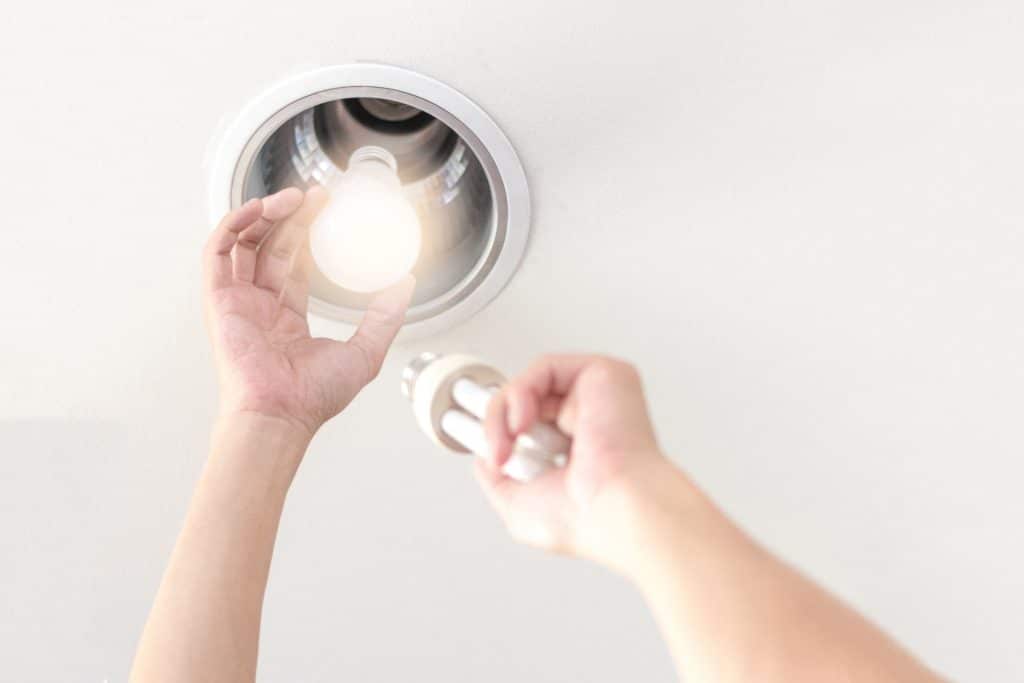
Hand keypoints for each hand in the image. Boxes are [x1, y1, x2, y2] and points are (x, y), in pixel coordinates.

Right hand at [202, 187, 413, 438]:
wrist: (281, 414)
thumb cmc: (313, 397)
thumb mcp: (365, 352)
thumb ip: (385, 317)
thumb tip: (405, 284)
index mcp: (286, 318)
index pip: (293, 263)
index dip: (307, 233)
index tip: (327, 209)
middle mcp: (259, 307)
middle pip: (270, 246)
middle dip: (291, 216)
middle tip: (315, 195)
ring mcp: (237, 302)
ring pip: (244, 243)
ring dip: (264, 214)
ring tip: (292, 198)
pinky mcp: (218, 301)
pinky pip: (217, 253)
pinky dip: (232, 226)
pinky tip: (257, 209)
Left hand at [479, 355, 668, 564]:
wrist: (619, 508)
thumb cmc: (588, 518)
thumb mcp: (519, 506)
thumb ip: (497, 479)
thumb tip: (486, 456)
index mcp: (581, 451)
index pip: (534, 424)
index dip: (502, 429)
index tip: (485, 444)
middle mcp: (592, 420)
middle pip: (528, 400)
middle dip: (498, 423)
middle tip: (494, 447)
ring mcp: (597, 396)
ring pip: (530, 383)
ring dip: (503, 414)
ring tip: (507, 445)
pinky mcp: (602, 373)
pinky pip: (544, 367)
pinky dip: (520, 394)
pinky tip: (521, 424)